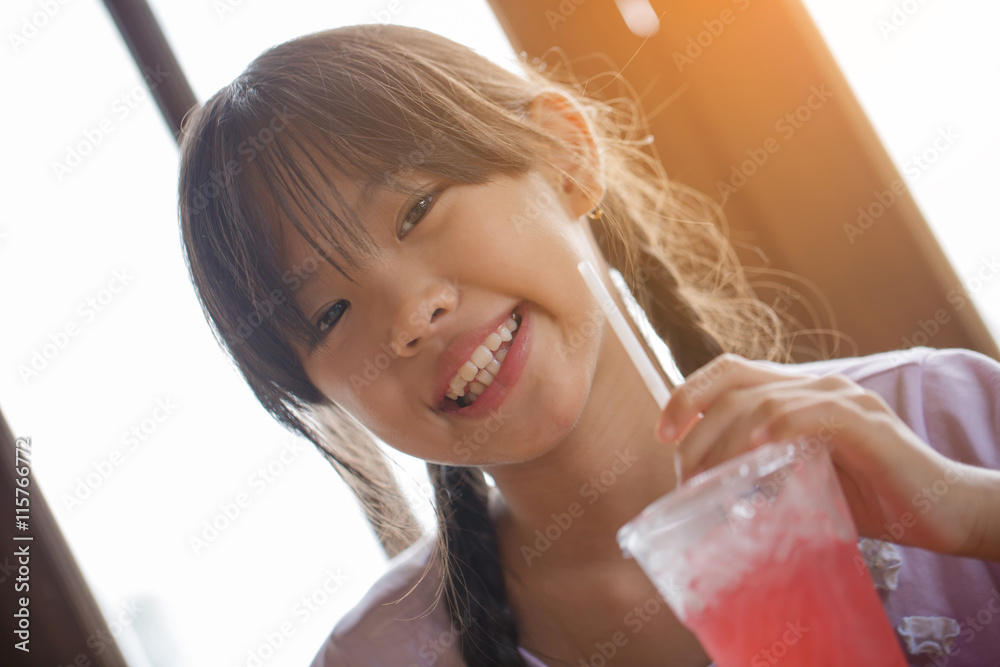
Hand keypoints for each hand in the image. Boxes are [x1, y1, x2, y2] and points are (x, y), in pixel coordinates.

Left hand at [655, 354, 982, 556]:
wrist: (944, 513)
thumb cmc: (872, 500)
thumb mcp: (804, 480)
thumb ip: (764, 470)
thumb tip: (706, 490)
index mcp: (797, 393)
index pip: (730, 372)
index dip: (688, 395)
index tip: (662, 435)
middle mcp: (817, 385)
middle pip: (735, 384)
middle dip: (695, 428)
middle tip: (683, 476)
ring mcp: (844, 400)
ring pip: (764, 401)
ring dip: (725, 441)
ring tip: (709, 480)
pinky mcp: (868, 424)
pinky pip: (811, 415)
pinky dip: (777, 430)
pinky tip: (757, 455)